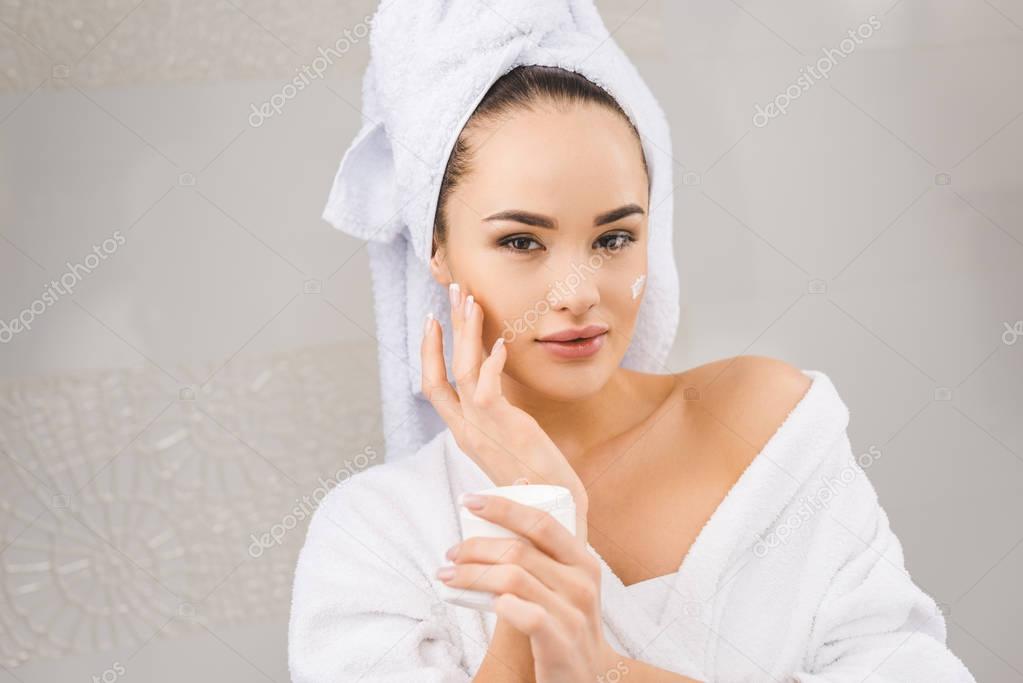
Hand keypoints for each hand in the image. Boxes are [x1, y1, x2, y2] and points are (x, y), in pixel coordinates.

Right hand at [421, 281, 588, 541]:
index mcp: (466, 432)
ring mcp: (483, 431)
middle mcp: (467, 429)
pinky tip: (502, 342)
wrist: (554, 517)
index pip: (435, 386)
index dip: (430, 352)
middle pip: (442, 371)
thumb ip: (501, 420)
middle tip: (453, 290)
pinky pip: (489, 390)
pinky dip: (492, 364)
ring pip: (462, 372)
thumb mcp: (511, 445)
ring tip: (471, 300)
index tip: (433, 320)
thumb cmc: (538, 482)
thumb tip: (499, 395)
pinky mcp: (506, 431)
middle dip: (447, 328)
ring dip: (466, 334)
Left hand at [438, 494, 619, 682]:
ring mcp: (573, 614)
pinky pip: (522, 614)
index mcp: (584, 561)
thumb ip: (548, 547)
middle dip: (475, 547)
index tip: (468, 501)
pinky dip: (499, 604)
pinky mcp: (560, 643)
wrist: (588, 677)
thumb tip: (521, 485)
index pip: (540, 522)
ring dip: (471, 574)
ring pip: (512, 579)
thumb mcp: (568, 581)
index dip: (503, 507)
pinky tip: (485, 603)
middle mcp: (582, 583)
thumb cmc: (567, 621)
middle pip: (518, 550)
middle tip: (450, 553)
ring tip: (449, 576)